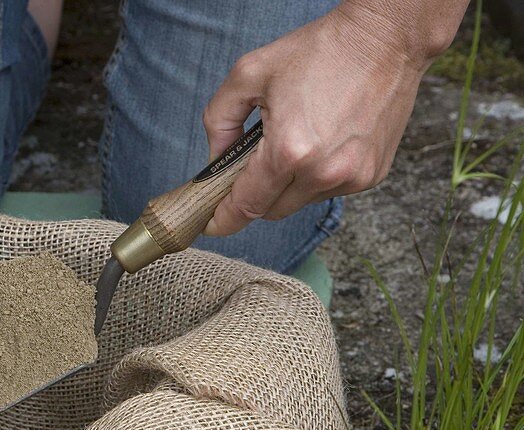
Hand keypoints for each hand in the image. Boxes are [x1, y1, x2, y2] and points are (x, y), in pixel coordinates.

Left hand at [201, 5, 437, 236]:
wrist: (386, 38)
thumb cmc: (319, 51)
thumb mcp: (249, 74)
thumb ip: (219, 120)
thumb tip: (215, 159)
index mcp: (289, 151)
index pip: (246, 206)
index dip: (223, 220)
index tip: (210, 224)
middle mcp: (322, 173)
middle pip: (270, 211)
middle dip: (254, 195)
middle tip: (249, 165)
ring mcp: (352, 177)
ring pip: (299, 202)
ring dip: (287, 184)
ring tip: (294, 141)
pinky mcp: (372, 175)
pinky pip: (328, 190)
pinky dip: (315, 176)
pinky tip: (321, 142)